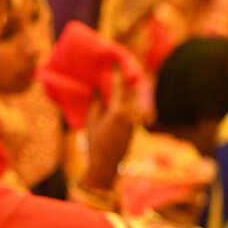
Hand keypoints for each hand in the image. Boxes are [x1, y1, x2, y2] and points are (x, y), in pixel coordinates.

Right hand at [83, 68, 138, 189]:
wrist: (106, 165)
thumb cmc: (95, 143)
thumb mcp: (91, 122)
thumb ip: (96, 104)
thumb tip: (99, 91)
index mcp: (118, 112)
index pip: (119, 88)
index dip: (117, 74)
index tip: (115, 62)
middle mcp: (130, 115)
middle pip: (130, 92)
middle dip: (126, 80)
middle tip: (122, 67)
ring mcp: (135, 121)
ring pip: (133, 101)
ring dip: (128, 92)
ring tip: (122, 82)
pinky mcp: (135, 127)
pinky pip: (133, 110)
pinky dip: (128, 103)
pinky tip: (121, 100)